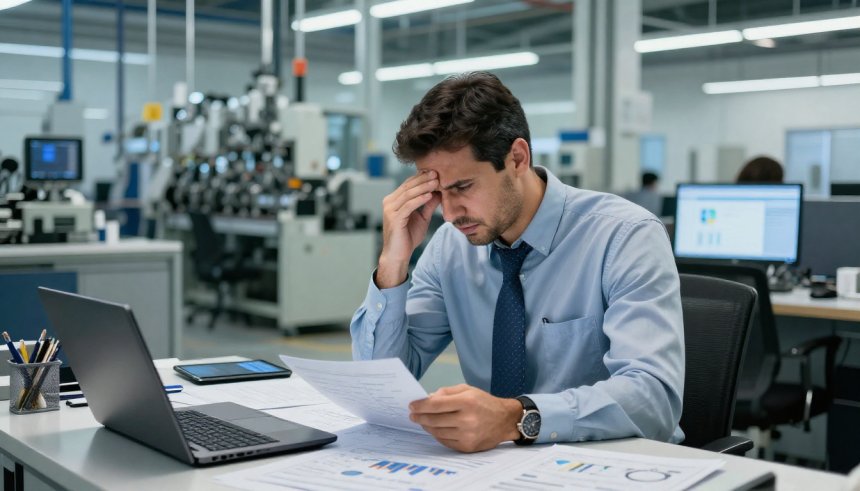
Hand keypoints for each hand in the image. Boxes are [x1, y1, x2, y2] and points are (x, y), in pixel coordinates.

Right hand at [376, 170, 440, 287]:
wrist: (398, 255)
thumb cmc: (408, 237)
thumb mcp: (422, 218)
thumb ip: (428, 205)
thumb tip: (439, 191)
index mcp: (394, 200)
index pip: (408, 184)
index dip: (421, 177)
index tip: (436, 172)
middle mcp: (389, 202)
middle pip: (408, 186)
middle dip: (423, 179)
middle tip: (437, 173)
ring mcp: (390, 210)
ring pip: (408, 194)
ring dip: (424, 187)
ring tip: (436, 182)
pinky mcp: (394, 218)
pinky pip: (408, 205)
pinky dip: (419, 199)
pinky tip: (430, 195)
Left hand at [409, 384, 522, 452]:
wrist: (505, 420)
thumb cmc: (485, 403)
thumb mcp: (468, 390)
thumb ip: (447, 392)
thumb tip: (428, 399)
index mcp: (466, 401)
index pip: (436, 405)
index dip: (421, 406)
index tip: (412, 406)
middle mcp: (467, 419)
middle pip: (434, 420)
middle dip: (420, 417)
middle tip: (413, 415)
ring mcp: (467, 435)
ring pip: (437, 432)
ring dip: (427, 426)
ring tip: (422, 421)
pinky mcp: (467, 446)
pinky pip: (445, 441)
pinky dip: (437, 435)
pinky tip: (434, 429)